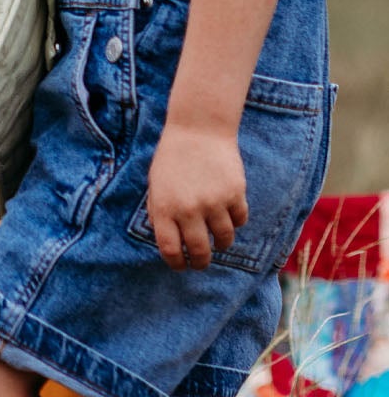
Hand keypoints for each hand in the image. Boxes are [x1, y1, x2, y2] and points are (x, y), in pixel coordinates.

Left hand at [145, 123, 247, 269]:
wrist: (198, 130)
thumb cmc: (172, 159)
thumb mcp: (155, 186)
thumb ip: (159, 213)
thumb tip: (169, 242)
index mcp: (165, 209)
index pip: (170, 249)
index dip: (177, 264)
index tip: (181, 266)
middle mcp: (189, 209)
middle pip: (200, 251)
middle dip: (201, 262)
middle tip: (202, 263)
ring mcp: (214, 202)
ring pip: (224, 239)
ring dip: (221, 244)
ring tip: (217, 241)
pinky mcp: (236, 193)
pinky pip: (240, 220)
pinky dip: (236, 222)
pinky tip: (229, 217)